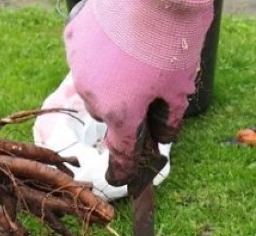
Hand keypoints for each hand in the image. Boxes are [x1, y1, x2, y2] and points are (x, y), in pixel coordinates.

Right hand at [63, 0, 212, 185]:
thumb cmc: (173, 40)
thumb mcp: (181, 87)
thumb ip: (169, 120)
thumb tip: (162, 137)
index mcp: (121, 113)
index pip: (120, 153)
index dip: (122, 168)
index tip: (120, 178)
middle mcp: (93, 95)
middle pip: (108, 113)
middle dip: (124, 106)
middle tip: (146, 85)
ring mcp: (79, 65)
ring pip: (94, 84)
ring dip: (110, 79)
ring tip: (134, 55)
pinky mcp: (73, 37)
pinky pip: (85, 55)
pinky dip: (99, 53)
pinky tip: (119, 37)